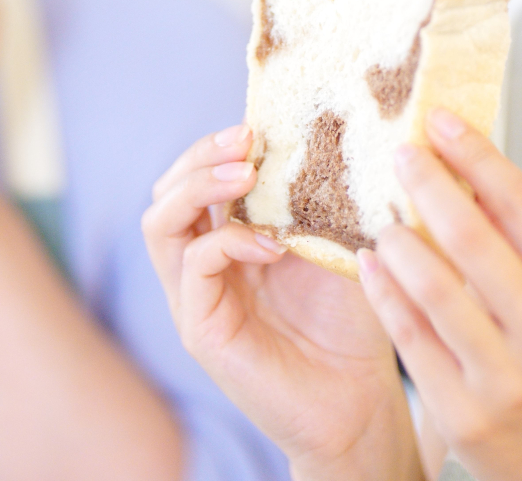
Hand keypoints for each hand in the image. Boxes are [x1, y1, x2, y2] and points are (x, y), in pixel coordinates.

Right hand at [142, 126, 422, 480]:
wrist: (361, 401)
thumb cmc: (355, 321)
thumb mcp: (337, 239)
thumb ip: (318, 196)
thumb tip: (326, 127)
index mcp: (232, 237)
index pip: (199, 175)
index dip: (220, 143)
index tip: (261, 121)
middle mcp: (205, 264)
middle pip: (167, 189)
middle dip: (200, 153)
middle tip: (246, 137)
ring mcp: (195, 297)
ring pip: (160, 221)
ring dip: (198, 186)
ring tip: (244, 173)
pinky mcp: (200, 329)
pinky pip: (192, 268)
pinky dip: (226, 243)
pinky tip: (270, 244)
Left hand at [357, 109, 521, 480]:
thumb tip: (471, 165)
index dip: (478, 156)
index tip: (440, 119)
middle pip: (475, 241)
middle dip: (429, 186)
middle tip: (398, 152)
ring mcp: (506, 382)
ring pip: (434, 290)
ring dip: (398, 240)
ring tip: (380, 213)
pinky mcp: (464, 415)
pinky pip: (411, 339)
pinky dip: (385, 293)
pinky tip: (370, 264)